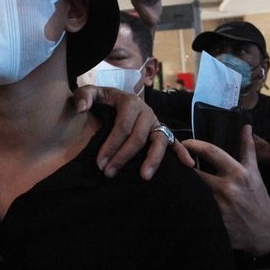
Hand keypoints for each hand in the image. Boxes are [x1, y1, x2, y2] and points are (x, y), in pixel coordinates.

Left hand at [73, 85, 193, 179]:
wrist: (115, 99)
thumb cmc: (102, 99)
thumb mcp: (91, 92)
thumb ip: (83, 97)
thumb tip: (82, 109)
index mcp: (130, 102)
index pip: (122, 127)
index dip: (111, 145)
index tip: (100, 163)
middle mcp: (146, 111)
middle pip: (138, 137)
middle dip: (123, 157)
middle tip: (109, 173)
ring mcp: (156, 122)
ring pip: (158, 141)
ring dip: (152, 160)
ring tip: (144, 177)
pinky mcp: (162, 131)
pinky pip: (173, 142)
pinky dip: (182, 152)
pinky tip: (188, 165)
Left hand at [182, 125, 269, 255]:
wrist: (265, 234)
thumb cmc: (259, 200)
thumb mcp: (255, 174)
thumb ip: (248, 149)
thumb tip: (246, 127)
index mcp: (239, 173)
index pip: (212, 152)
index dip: (194, 144)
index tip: (184, 142)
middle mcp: (227, 187)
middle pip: (194, 171)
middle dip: (181, 163)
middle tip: (172, 158)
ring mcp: (218, 205)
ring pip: (191, 188)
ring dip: (180, 181)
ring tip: (170, 175)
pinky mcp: (211, 220)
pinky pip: (192, 205)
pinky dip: (183, 199)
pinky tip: (174, 195)